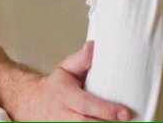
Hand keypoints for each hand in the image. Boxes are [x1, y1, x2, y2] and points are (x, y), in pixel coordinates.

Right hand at [11, 41, 130, 121]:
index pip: (85, 104)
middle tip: (127, 121)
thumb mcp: (66, 68)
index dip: (105, 110)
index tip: (124, 112)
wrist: (36, 103)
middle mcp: (61, 114)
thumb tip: (94, 46)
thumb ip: (81, 59)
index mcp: (64, 94)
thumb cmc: (58, 85)